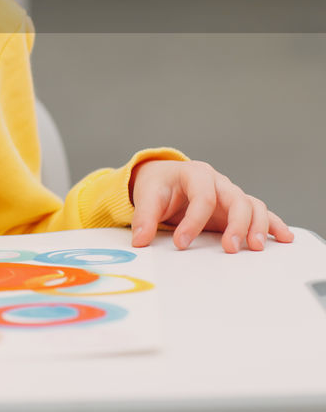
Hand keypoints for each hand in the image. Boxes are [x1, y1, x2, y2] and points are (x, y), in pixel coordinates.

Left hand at [129, 159, 293, 251]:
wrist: (163, 179)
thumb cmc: (158, 185)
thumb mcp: (147, 196)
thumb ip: (144, 218)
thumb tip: (140, 240)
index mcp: (195, 174)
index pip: (202, 196)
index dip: (193, 221)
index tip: (181, 243)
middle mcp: (218, 183)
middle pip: (237, 199)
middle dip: (236, 224)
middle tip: (230, 248)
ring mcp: (230, 195)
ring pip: (252, 206)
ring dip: (257, 227)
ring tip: (255, 248)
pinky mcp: (236, 210)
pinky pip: (260, 214)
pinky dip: (273, 224)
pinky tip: (283, 237)